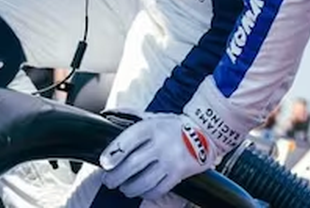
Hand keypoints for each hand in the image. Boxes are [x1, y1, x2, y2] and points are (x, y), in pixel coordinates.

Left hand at [100, 113, 215, 199]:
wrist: (204, 133)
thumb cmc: (171, 126)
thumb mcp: (152, 116)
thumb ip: (130, 116)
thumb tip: (106, 117)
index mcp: (151, 127)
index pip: (127, 141)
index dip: (112, 154)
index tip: (104, 164)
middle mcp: (160, 144)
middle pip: (132, 165)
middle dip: (116, 176)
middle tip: (109, 181)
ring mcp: (170, 160)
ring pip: (143, 181)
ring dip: (129, 188)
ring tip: (124, 188)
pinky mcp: (178, 174)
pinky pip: (158, 189)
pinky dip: (146, 193)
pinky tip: (141, 191)